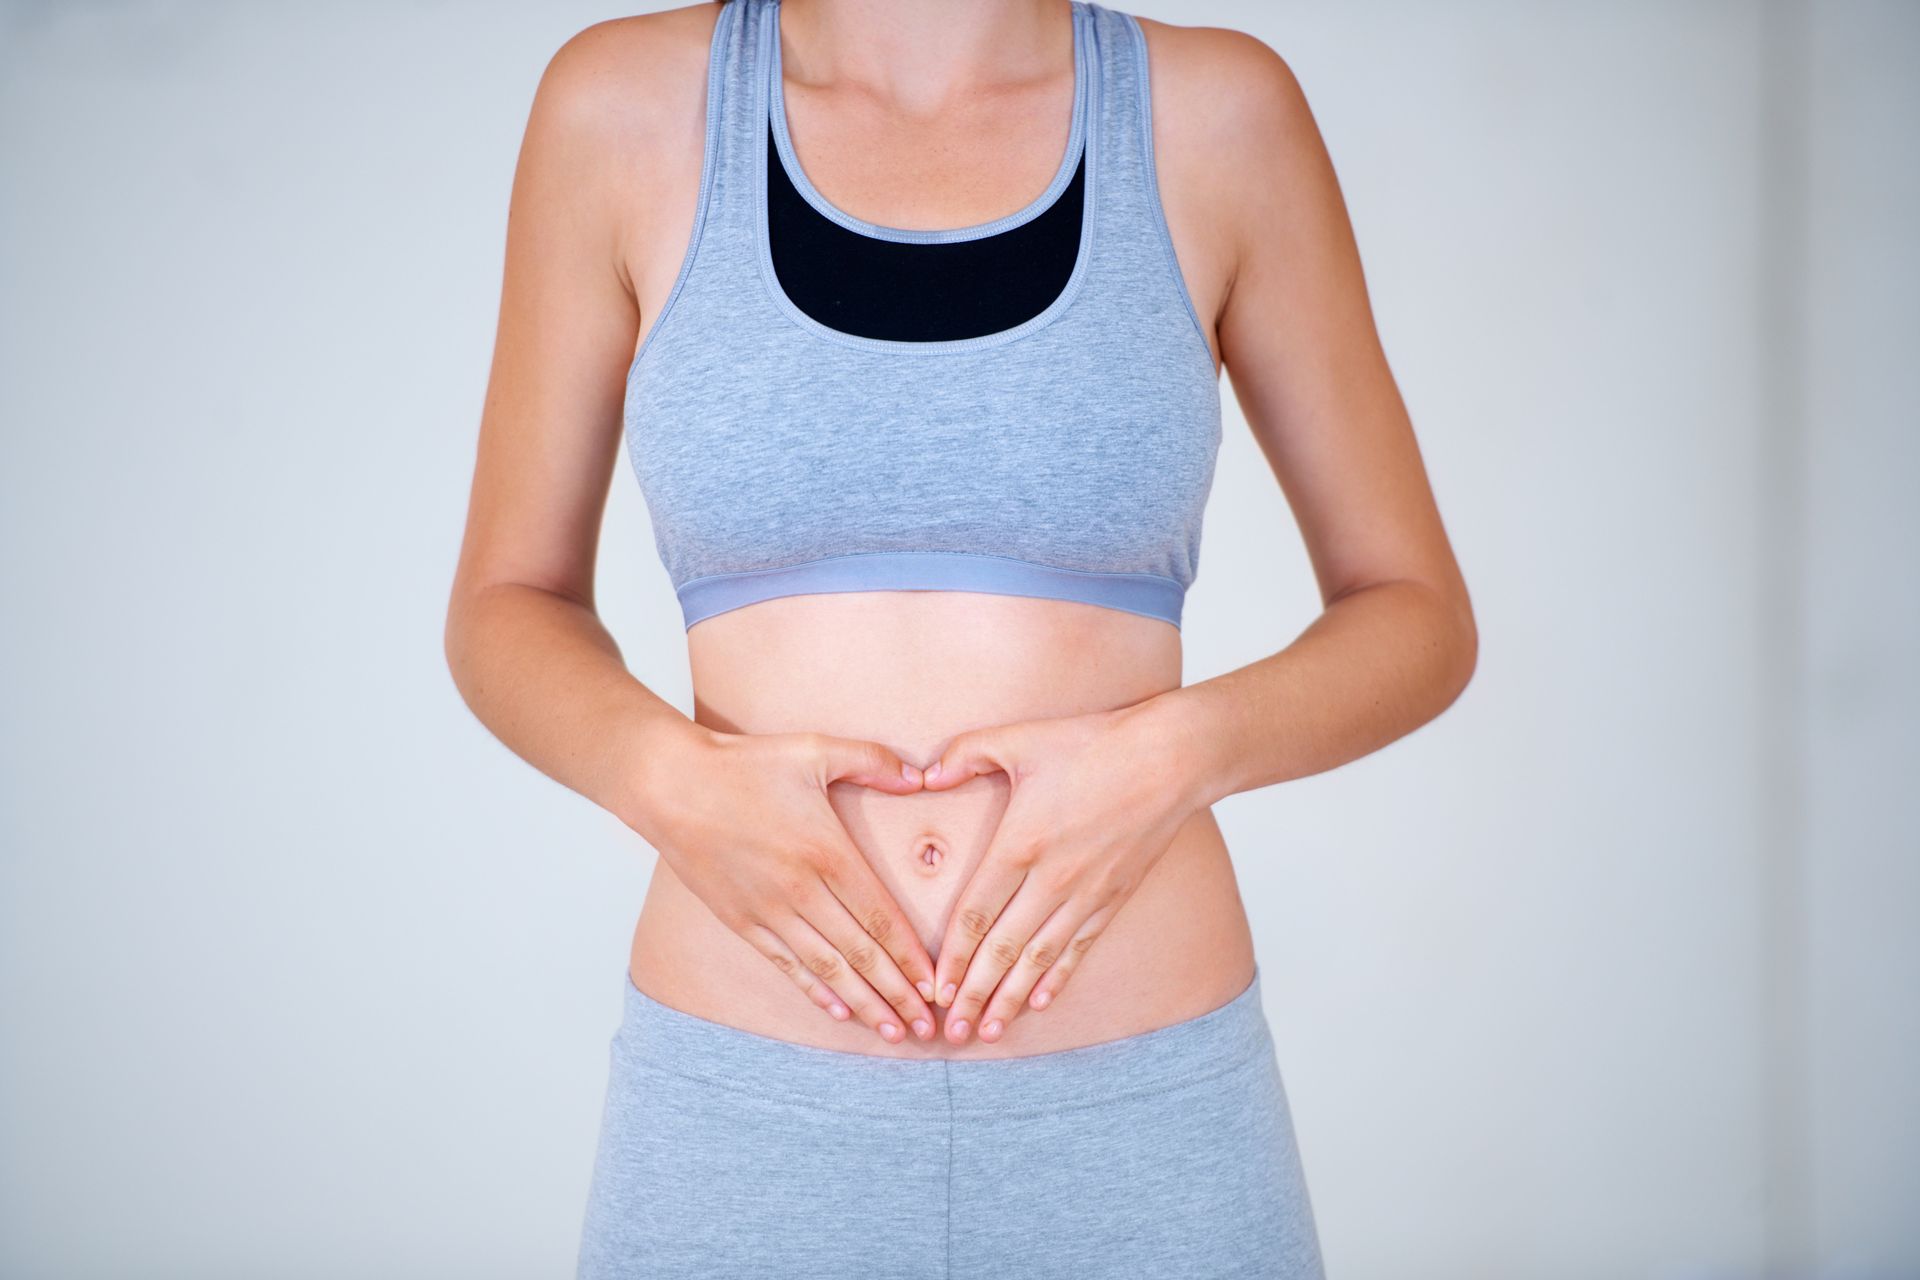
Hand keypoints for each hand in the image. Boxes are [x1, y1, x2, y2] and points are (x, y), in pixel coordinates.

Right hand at [622, 724, 939, 1043]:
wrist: (672, 786)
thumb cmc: (745, 765)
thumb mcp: (815, 749)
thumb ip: (873, 760)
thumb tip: (920, 775)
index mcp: (826, 852)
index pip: (880, 917)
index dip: (911, 956)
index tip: (936, 984)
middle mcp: (801, 890)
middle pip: (860, 953)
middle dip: (898, 994)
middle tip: (928, 1026)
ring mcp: (769, 911)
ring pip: (827, 968)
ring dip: (864, 1003)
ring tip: (894, 1031)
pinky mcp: (741, 921)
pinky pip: (786, 965)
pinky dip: (816, 991)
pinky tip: (840, 1012)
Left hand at [920, 699, 1205, 1044]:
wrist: (1170, 758)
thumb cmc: (1092, 743)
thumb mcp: (1019, 738)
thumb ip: (964, 755)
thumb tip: (922, 776)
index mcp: (1019, 844)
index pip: (975, 915)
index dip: (952, 958)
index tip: (934, 990)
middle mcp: (1050, 879)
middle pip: (1002, 950)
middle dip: (974, 995)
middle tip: (951, 1033)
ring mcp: (1085, 893)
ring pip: (1039, 959)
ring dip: (1011, 999)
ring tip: (989, 1032)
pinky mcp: (1113, 897)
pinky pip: (1079, 948)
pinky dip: (1057, 979)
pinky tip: (1041, 1003)